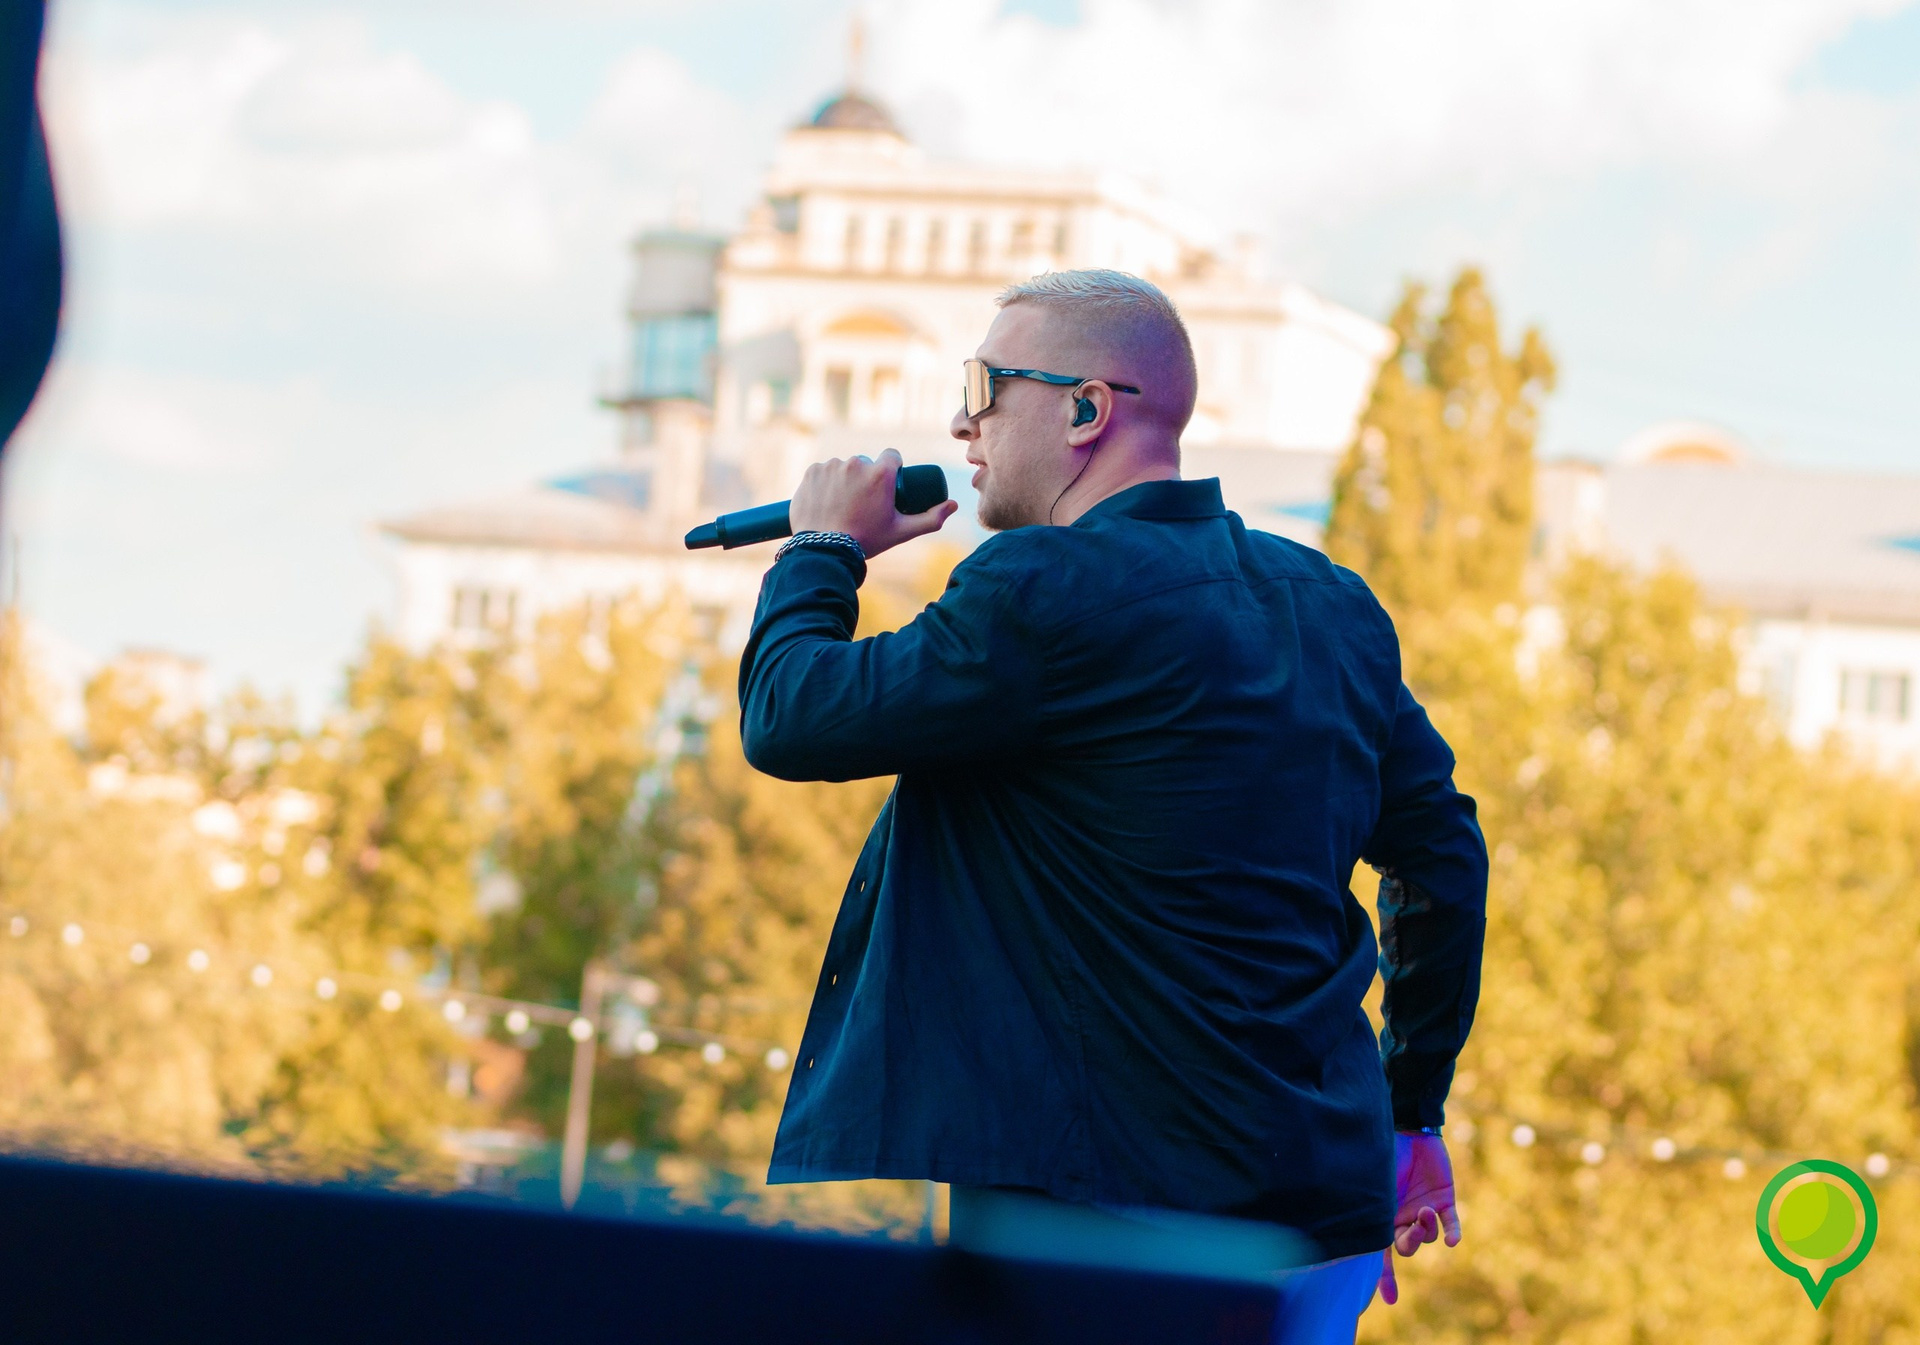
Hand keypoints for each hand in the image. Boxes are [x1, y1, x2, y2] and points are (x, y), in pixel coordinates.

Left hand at [787, 448, 958, 558]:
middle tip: (863, 501)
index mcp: (881, 473)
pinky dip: (824, 483)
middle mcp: (856, 463)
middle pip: (866, 463)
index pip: (892, 456)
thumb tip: (953, 505)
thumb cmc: (866, 541)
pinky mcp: (812, 471)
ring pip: (843, 467)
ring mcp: (831, 466)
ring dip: (845, 478)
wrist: (824, 551)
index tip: (887, 483)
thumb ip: (931, 519)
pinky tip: (826, 499)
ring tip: (843, 503)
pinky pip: (822, 471)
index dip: (891, 469)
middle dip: (866, 477)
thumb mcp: (901, 532)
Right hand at [1378, 1131, 1460, 1305]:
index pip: (1380, 1253)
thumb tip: (1359, 1232)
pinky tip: (1452, 1241)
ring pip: (1429, 1236)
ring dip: (1427, 1229)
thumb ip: (1370, 1208)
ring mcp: (1425, 1210)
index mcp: (1382, 1216)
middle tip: (1411, 1228)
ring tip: (1425, 1211)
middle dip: (1410, 1243)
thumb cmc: (1382, 1153)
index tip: (1389, 1301)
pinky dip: (1451, 1233)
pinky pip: (1451, 1225)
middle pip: (1407, 1247)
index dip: (1384, 1278)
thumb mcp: (1372, 1183)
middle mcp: (1403, 1217)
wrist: (1407, 1127)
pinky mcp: (1445, 1200)